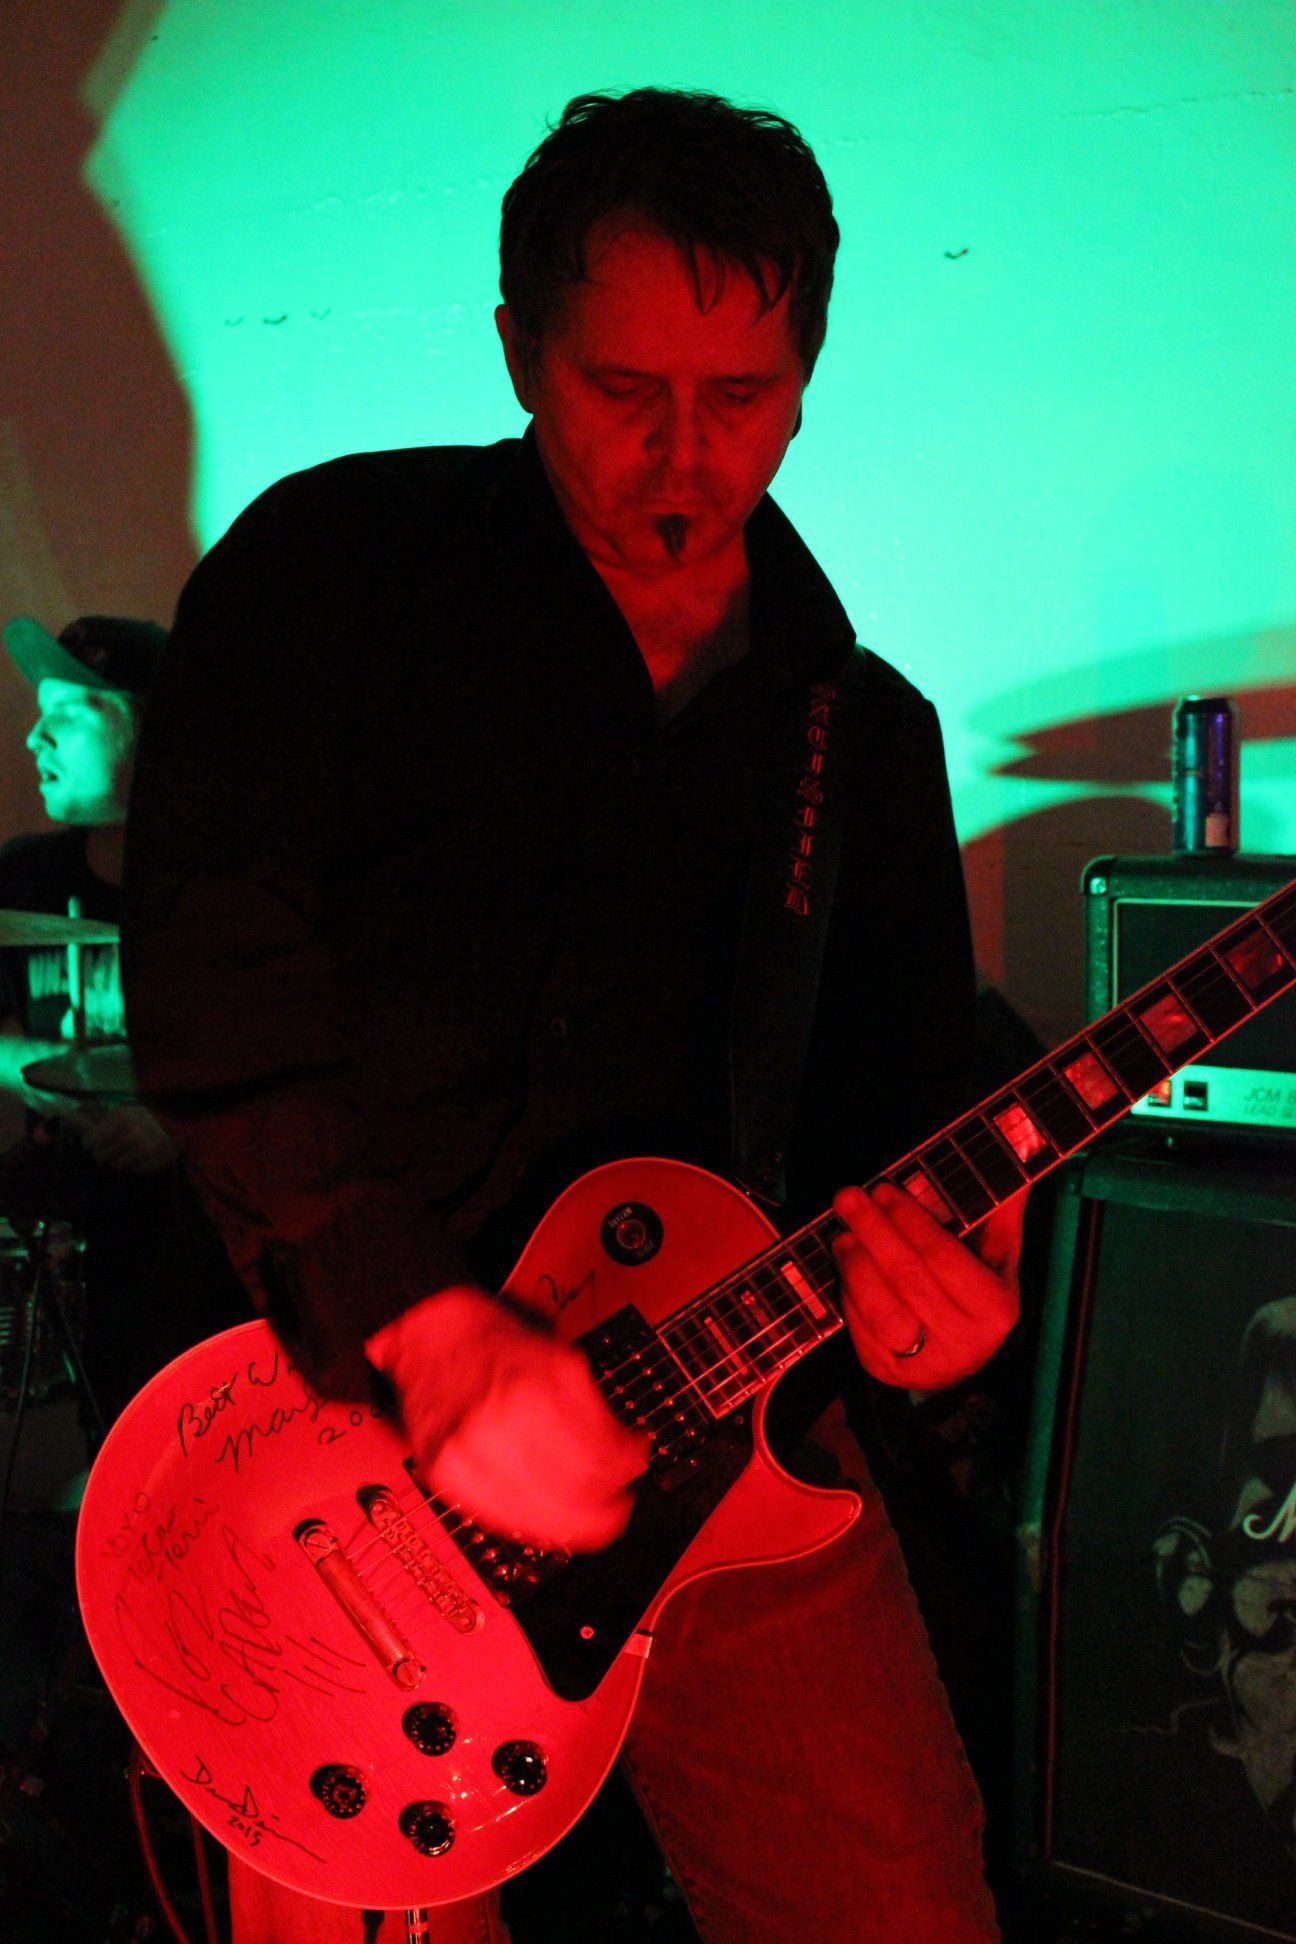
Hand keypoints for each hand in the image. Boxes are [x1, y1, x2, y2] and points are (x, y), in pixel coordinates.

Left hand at [72, 1104, 175, 1173]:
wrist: (174, 1127)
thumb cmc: (139, 1119)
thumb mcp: (115, 1113)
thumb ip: (86, 1120)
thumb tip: (57, 1123)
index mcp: (120, 1118)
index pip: (90, 1142)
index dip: (91, 1142)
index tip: (96, 1140)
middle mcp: (132, 1133)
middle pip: (100, 1156)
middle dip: (104, 1152)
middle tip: (114, 1145)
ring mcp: (145, 1149)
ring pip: (115, 1166)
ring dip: (118, 1160)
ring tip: (127, 1151)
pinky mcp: (155, 1161)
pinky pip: (132, 1171)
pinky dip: (132, 1166)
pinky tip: (138, 1157)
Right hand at [367, 1288, 649, 1551]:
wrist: (427, 1335)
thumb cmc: (493, 1341)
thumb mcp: (558, 1358)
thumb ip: (593, 1410)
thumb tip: (627, 1454)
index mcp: (533, 1390)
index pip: (601, 1458)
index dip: (628, 1467)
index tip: (636, 1463)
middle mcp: (497, 1427)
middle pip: (576, 1494)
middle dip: (609, 1502)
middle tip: (619, 1498)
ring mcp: (466, 1457)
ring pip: (540, 1516)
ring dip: (575, 1520)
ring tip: (589, 1510)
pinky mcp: (445, 1477)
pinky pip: (503, 1517)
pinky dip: (533, 1519)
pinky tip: (548, 1509)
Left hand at [832, 1179, 1023, 1390]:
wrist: (965, 1359)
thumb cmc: (980, 1292)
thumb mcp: (999, 1254)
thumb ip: (1000, 1208)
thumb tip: (1018, 1145)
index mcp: (995, 1308)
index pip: (944, 1257)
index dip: (910, 1221)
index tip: (883, 1190)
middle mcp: (964, 1342)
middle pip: (907, 1279)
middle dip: (873, 1231)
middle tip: (848, 1197)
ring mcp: (925, 1363)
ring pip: (880, 1309)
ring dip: (855, 1265)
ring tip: (842, 1233)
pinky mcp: (888, 1372)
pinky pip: (860, 1330)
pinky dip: (848, 1294)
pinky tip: (846, 1266)